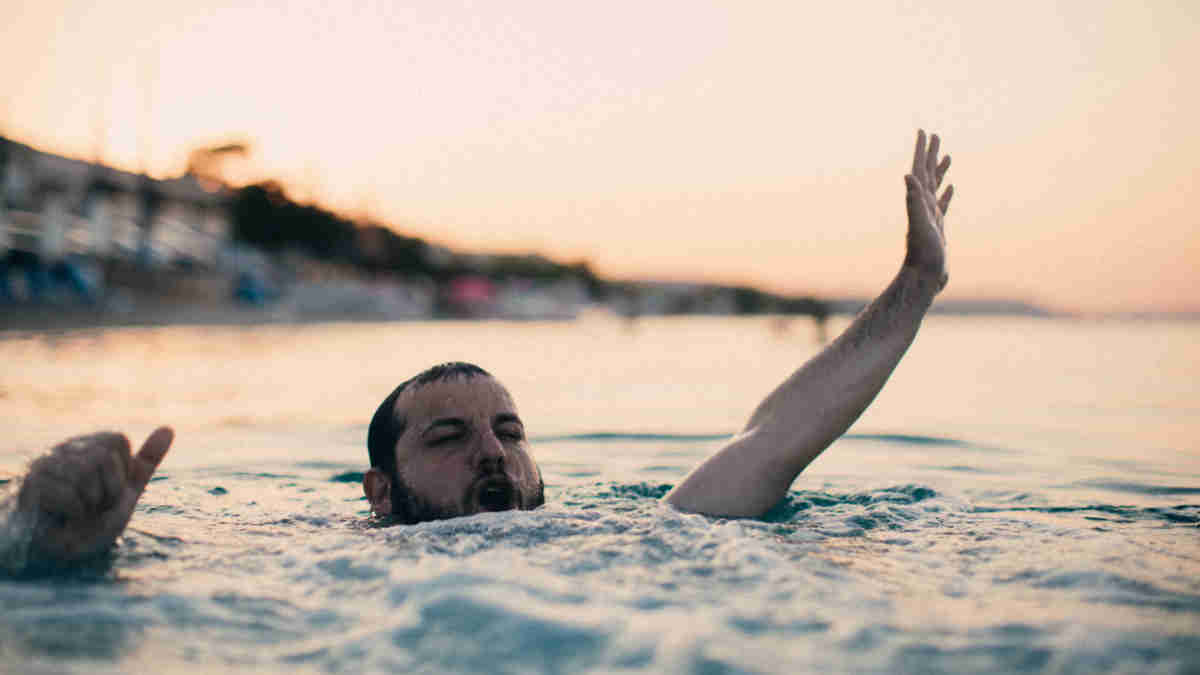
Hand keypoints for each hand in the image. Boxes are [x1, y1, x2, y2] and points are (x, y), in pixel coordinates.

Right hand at [17, 427, 172, 561]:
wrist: (64, 556)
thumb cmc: (93, 523)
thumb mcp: (126, 491)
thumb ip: (145, 462)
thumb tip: (168, 429)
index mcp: (85, 448)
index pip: (117, 439)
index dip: (122, 471)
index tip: (109, 491)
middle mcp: (62, 451)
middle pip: (103, 455)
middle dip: (109, 489)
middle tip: (94, 506)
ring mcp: (43, 467)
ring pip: (85, 471)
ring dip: (91, 502)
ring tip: (79, 513)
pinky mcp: (31, 486)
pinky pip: (70, 494)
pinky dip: (75, 514)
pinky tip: (64, 519)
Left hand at [903, 129, 952, 288]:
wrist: (923, 276)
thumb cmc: (923, 253)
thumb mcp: (919, 224)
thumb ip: (913, 200)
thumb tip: (908, 176)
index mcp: (919, 201)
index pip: (920, 170)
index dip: (921, 150)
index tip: (923, 131)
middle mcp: (923, 205)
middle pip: (927, 174)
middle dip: (930, 153)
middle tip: (934, 135)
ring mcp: (930, 215)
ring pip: (936, 187)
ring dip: (939, 170)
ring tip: (946, 156)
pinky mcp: (938, 227)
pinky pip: (942, 204)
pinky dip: (946, 193)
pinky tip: (950, 188)